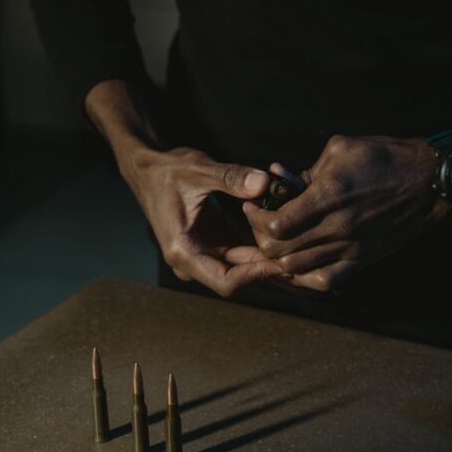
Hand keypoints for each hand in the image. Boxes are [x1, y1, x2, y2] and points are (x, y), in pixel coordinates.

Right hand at [121, 146, 284, 296]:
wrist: (148, 170)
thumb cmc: (167, 171)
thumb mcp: (199, 170)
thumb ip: (232, 177)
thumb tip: (265, 183)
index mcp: (183, 251)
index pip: (226, 281)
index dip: (257, 275)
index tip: (284, 260)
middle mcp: (192, 261)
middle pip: (239, 278)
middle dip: (270, 269)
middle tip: (304, 259)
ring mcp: (203, 255)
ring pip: (243, 268)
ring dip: (269, 260)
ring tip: (300, 251)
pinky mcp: (214, 245)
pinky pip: (242, 255)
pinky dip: (262, 248)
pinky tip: (286, 240)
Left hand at [229, 135, 449, 292]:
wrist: (429, 182)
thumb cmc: (385, 158)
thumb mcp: (340, 150)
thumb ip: (306, 171)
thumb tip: (279, 181)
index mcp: (329, 196)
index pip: (277, 223)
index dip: (257, 219)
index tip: (253, 208)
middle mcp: (338, 227)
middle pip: (282, 250)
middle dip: (262, 238)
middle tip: (260, 225)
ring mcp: (351, 247)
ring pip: (297, 268)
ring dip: (279, 257)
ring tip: (276, 242)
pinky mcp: (363, 259)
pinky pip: (326, 280)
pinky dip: (305, 276)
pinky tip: (299, 262)